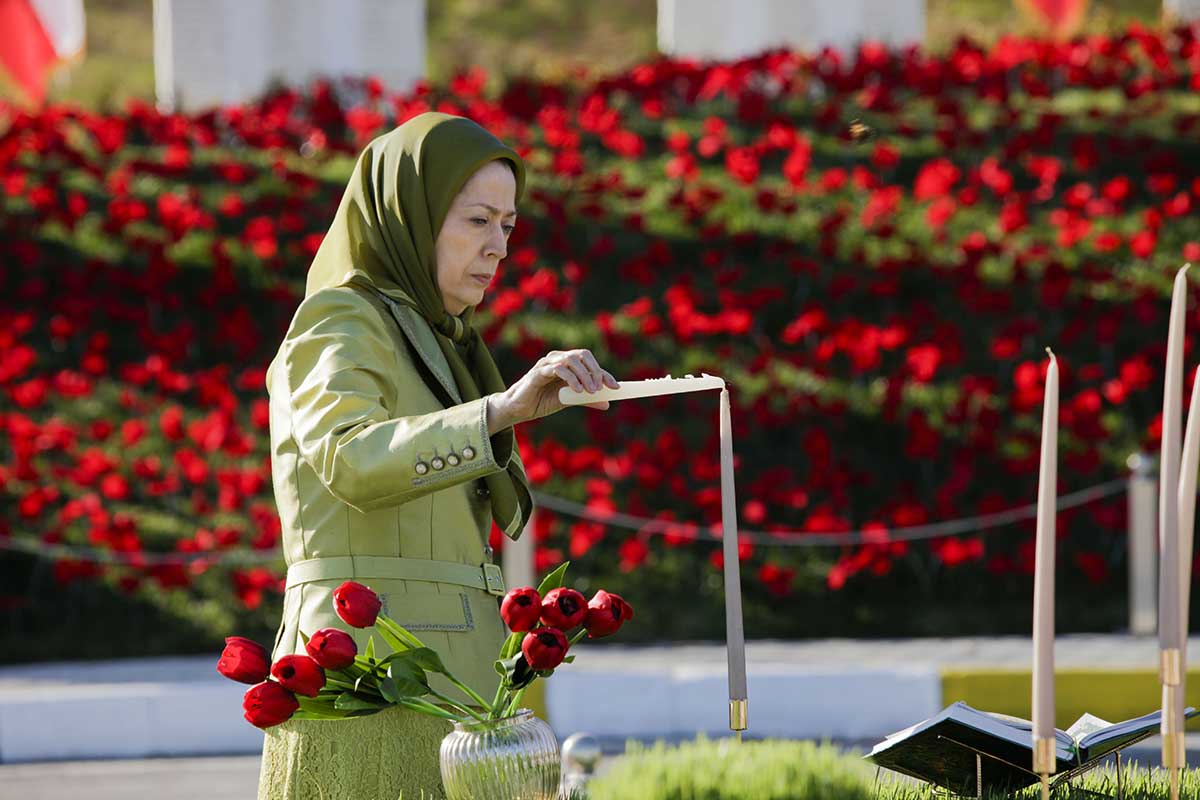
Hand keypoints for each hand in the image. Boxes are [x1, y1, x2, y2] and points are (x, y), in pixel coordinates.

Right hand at [494, 349, 618, 425]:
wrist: (519, 409)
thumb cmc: (542, 401)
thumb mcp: (568, 400)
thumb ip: (586, 399)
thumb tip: (607, 403)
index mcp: (566, 364)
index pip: (589, 362)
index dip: (604, 373)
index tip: (616, 387)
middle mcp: (557, 359)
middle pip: (582, 355)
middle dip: (595, 371)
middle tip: (600, 388)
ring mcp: (547, 364)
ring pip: (571, 360)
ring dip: (584, 375)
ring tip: (590, 391)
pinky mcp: (538, 372)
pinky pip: (557, 369)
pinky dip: (571, 378)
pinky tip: (576, 391)